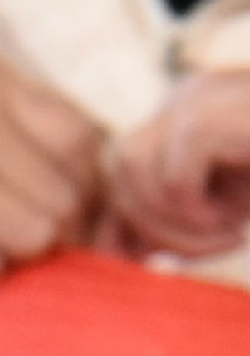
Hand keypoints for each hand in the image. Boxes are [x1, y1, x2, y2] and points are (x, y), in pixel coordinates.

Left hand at [109, 71, 249, 258]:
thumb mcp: (231, 209)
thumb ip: (176, 225)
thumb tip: (123, 253)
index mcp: (188, 115)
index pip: (120, 170)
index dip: (126, 222)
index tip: (156, 259)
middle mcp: (189, 96)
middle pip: (119, 172)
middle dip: (153, 226)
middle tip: (214, 243)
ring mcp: (204, 96)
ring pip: (132, 171)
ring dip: (174, 223)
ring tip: (229, 233)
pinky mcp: (220, 115)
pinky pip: (173, 174)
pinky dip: (195, 211)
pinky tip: (238, 219)